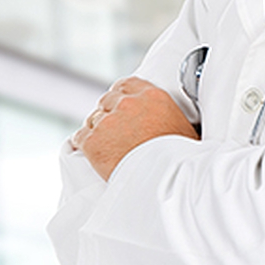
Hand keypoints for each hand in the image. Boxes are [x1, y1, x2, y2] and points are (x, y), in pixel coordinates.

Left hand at [70, 77, 197, 180]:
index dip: (120, 96)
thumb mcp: (184, 127)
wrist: (169, 180)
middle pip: (106, 101)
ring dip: (97, 130)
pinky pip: (80, 137)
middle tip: (114, 130)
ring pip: (92, 120)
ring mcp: (108, 122)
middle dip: (108, 114)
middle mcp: (128, 104)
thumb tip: (169, 123)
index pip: (126, 84)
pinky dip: (83, 144)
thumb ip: (168, 115)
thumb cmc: (182, 161)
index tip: (119, 105)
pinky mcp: (94, 141)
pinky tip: (88, 151)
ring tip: (106, 145)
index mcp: (152, 96)